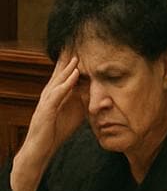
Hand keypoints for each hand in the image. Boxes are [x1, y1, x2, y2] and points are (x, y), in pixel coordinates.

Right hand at [10, 52, 85, 190]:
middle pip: (60, 72)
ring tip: (78, 54)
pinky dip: (66, 83)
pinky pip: (56, 94)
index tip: (84, 45)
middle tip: (78, 41)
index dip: (73, 59)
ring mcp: (46, 101)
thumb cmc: (57, 129)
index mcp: (57, 92)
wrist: (41, 149)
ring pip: (58, 80)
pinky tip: (74, 75)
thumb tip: (101, 89)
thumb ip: (85, 98)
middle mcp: (50, 93)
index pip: (65, 72)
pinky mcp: (46, 111)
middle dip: (69, 57)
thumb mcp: (76, 110)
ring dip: (68, 67)